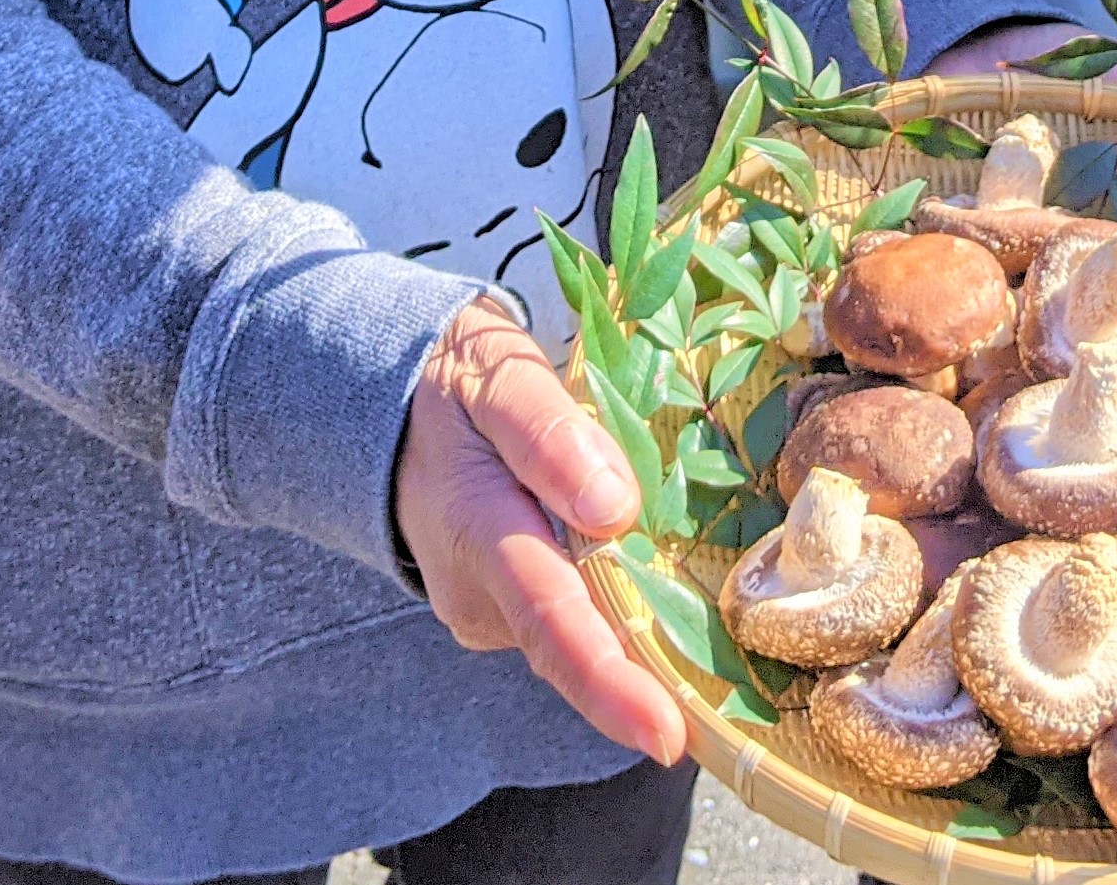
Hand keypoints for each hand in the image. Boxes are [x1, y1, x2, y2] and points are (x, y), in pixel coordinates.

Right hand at [392, 295, 687, 764]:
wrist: (392, 409)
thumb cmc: (460, 387)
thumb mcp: (499, 381)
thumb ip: (548, 435)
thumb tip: (613, 507)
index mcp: (477, 531)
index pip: (550, 616)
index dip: (608, 683)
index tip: (664, 736)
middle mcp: (479, 592)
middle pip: (574, 649)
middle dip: (645, 696)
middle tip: (724, 730)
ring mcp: (490, 609)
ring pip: (580, 635)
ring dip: (643, 653)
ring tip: (720, 672)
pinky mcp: (507, 608)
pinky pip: (575, 617)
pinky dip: (623, 620)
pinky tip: (676, 613)